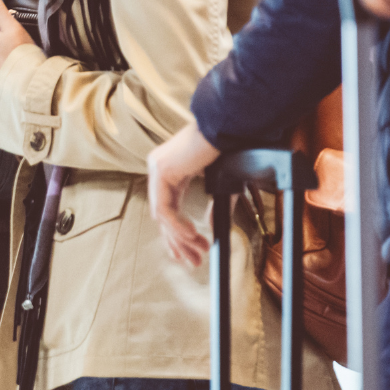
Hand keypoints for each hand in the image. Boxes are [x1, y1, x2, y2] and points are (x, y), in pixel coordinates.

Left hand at [147, 123, 219, 266]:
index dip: (177, 234)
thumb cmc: (231, 150)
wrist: (232, 128)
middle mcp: (160, 169)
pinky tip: (192, 237)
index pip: (167, 209)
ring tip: (197, 253)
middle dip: (178, 242)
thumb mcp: (221, 186)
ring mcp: (158, 168)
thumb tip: (211, 231)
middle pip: (163, 216)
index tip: (191, 252)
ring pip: (162, 215)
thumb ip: (214, 207)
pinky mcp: (162, 170)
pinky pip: (165, 207)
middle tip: (193, 261)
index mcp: (171, 171)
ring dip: (180, 238)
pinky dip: (177, 225)